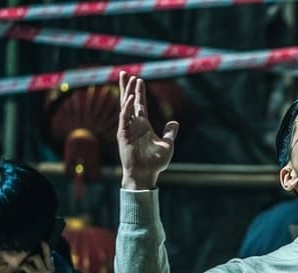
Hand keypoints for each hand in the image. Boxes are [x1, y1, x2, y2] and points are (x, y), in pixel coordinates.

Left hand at [16, 241, 55, 272]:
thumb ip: (43, 267)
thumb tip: (34, 255)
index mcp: (50, 270)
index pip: (48, 255)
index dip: (44, 247)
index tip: (40, 241)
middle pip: (35, 257)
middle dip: (27, 259)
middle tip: (25, 265)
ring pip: (26, 265)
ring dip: (20, 269)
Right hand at [117, 72, 179, 190]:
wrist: (145, 175)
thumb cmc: (155, 163)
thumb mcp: (167, 145)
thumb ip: (170, 133)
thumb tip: (174, 122)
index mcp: (143, 126)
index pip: (140, 105)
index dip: (139, 92)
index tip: (139, 79)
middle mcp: (134, 125)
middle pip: (129, 101)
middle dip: (128, 87)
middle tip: (125, 72)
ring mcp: (127, 129)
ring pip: (125, 106)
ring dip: (127, 92)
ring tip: (128, 78)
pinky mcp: (123, 135)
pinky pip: (124, 118)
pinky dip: (128, 108)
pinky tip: (131, 98)